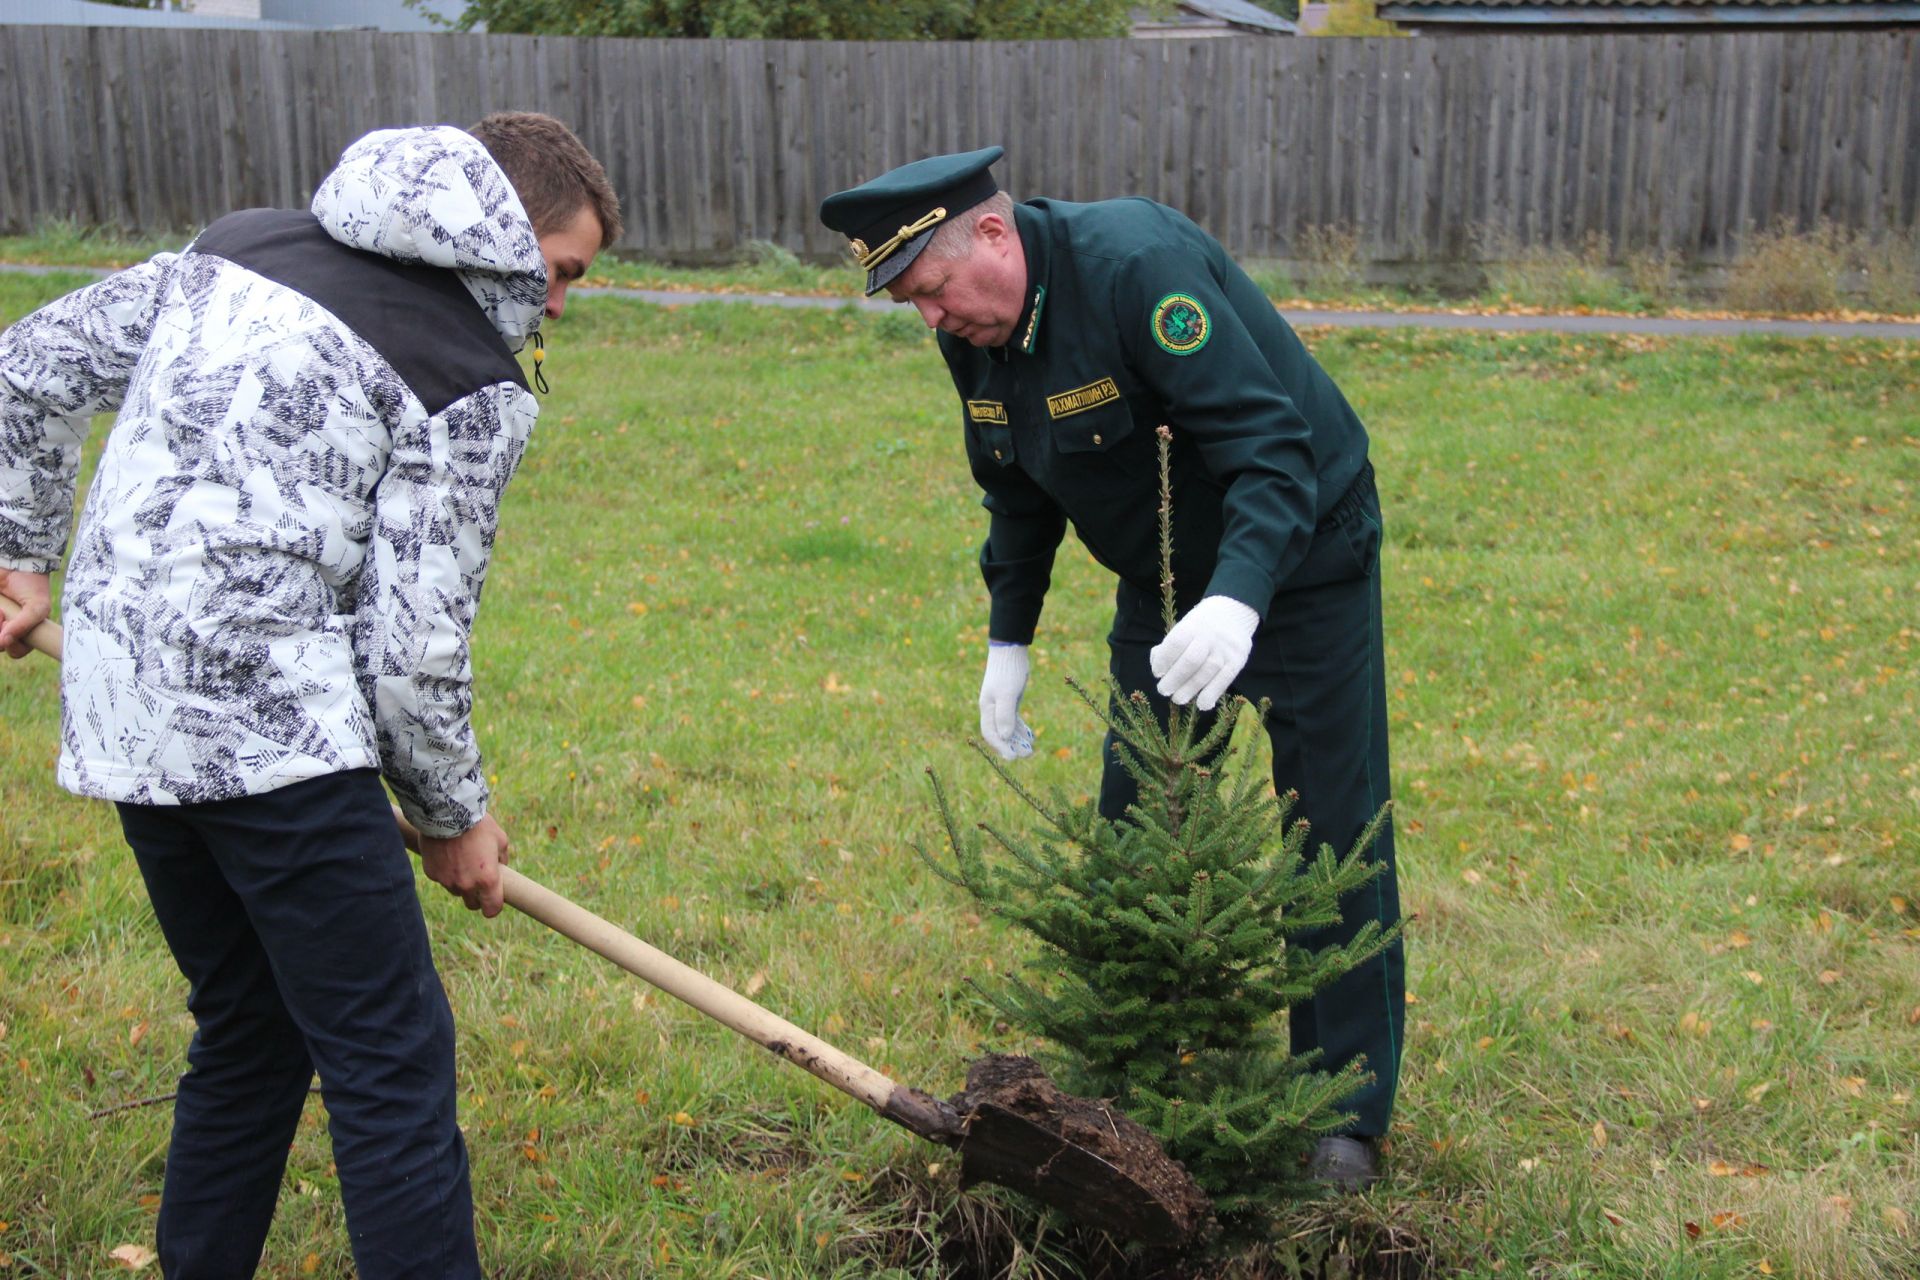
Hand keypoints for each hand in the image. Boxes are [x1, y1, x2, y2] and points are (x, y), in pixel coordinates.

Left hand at [0, 569, 51, 659]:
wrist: (16, 562)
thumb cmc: (31, 585)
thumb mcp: (38, 608)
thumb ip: (24, 626)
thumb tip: (4, 641)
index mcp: (23, 631)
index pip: (15, 651)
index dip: (12, 646)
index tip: (11, 635)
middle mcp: (7, 626)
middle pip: (0, 645)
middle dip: (1, 634)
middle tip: (4, 616)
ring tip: (0, 611)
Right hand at [418, 813, 509, 917]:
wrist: (448, 813)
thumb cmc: (478, 825)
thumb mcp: (500, 839)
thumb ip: (502, 858)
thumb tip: (501, 867)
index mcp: (487, 880)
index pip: (491, 909)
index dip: (493, 907)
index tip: (493, 900)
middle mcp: (466, 885)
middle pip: (471, 904)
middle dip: (476, 896)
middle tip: (478, 880)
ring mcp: (447, 881)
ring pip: (455, 890)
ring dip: (459, 882)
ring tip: (461, 860)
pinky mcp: (432, 873)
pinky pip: (441, 878)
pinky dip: (444, 871)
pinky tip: (447, 854)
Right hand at [978, 642, 1034, 759]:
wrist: (1010, 650)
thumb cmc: (1007, 671)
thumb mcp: (1007, 693)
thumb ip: (1005, 715)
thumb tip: (1005, 737)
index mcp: (987, 708)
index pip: (991, 733)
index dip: (1000, 747)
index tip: (1013, 757)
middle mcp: (992, 708)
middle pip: (1000, 733)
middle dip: (1012, 746)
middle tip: (1027, 755)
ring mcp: (1001, 704)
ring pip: (1008, 728)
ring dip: (1018, 739)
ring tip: (1031, 750)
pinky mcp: (1010, 699)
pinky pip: (1014, 719)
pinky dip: (1021, 728)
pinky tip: (1030, 736)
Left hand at [1150, 595, 1260, 710]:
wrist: (1234, 612)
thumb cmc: (1201, 625)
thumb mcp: (1185, 625)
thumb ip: (1171, 645)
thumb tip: (1158, 666)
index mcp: (1192, 625)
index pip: (1175, 644)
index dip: (1163, 660)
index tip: (1157, 673)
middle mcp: (1209, 637)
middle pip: (1190, 661)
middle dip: (1174, 679)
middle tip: (1164, 690)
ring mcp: (1225, 650)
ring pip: (1206, 673)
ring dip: (1189, 690)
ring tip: (1178, 699)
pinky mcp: (1237, 661)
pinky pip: (1224, 680)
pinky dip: (1211, 694)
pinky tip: (1201, 704)